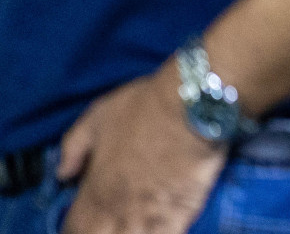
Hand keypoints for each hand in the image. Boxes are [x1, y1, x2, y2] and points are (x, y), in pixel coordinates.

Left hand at [58, 60, 228, 233]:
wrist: (192, 103)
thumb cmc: (144, 106)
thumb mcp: (98, 115)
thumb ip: (74, 146)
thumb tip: (62, 173)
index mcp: (95, 190)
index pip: (74, 228)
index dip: (77, 228)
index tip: (86, 220)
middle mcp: (118, 209)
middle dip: (103, 232)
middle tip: (113, 221)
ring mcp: (149, 214)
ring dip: (131, 232)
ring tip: (134, 222)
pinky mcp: (180, 214)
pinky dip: (160, 233)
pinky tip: (161, 226)